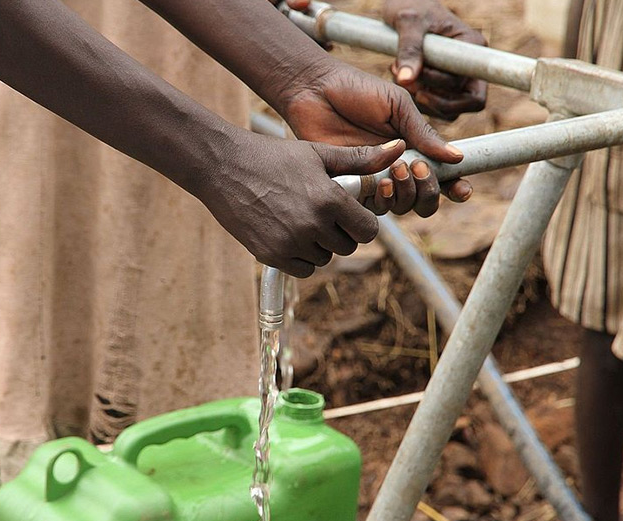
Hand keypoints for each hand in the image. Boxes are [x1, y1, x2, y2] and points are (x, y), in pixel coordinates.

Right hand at [198, 129, 405, 277]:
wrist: (223, 167)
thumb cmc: (272, 156)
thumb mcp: (317, 154)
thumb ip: (359, 159)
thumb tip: (399, 150)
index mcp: (329, 199)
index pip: (368, 231)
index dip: (362, 223)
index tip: (349, 214)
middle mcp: (312, 225)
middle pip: (346, 246)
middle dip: (339, 232)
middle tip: (320, 213)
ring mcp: (290, 243)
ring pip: (323, 259)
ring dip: (318, 245)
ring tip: (300, 219)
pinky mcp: (271, 255)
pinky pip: (302, 269)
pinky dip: (299, 257)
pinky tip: (287, 233)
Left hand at [274, 59, 471, 213]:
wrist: (316, 90)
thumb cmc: (357, 91)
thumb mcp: (397, 106)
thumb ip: (423, 132)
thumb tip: (458, 157)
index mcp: (414, 149)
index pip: (441, 176)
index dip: (455, 188)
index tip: (463, 190)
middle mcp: (396, 170)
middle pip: (424, 201)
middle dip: (430, 190)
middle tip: (417, 166)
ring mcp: (373, 180)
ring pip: (401, 207)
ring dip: (407, 194)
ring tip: (396, 169)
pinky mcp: (350, 186)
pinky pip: (372, 207)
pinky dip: (382, 200)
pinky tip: (379, 181)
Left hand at [382, 0, 486, 119]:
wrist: (404, 5)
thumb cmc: (409, 6)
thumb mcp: (408, 22)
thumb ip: (409, 49)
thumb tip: (406, 80)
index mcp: (473, 47)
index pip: (473, 91)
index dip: (447, 95)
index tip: (418, 79)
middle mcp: (471, 65)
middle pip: (465, 103)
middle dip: (432, 98)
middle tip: (403, 81)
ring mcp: (459, 76)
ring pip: (450, 109)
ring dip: (422, 101)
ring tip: (397, 75)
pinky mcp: (443, 84)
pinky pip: (436, 106)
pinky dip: (417, 100)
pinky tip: (400, 79)